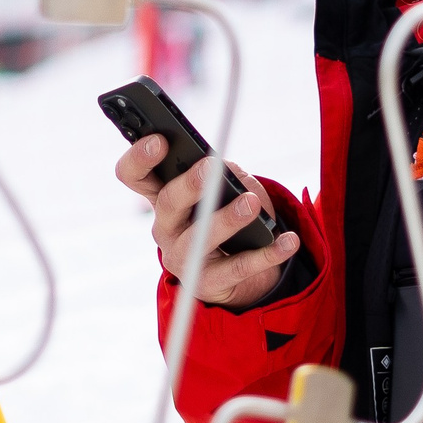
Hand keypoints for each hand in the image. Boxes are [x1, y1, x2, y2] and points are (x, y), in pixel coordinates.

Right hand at [113, 139, 301, 310]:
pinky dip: (268, 253)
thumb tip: (227, 172)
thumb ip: (223, 173)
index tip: (159, 140)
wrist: (235, 267)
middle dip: (188, 185)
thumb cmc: (223, 212)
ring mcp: (182, 258)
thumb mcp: (223, 186)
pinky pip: (238, 268)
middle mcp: (165, 227)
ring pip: (197, 240)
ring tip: (251, 203)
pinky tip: (288, 240)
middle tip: (210, 169)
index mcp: (161, 196)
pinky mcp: (208, 282)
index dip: (139, 157)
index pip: (134, 175)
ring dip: (225, 220)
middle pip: (167, 203)